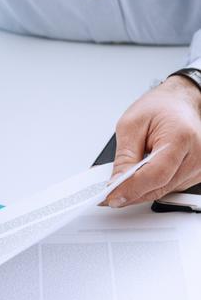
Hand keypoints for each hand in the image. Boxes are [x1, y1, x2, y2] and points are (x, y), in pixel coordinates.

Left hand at [106, 76, 200, 206]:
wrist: (179, 102)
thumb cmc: (160, 107)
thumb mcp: (130, 125)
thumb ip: (124, 157)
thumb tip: (116, 182)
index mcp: (181, 138)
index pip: (155, 175)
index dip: (131, 189)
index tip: (111, 197)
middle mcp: (196, 155)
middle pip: (159, 187)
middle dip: (131, 193)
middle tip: (108, 195)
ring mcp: (199, 167)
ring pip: (163, 191)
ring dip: (140, 191)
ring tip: (122, 183)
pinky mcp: (196, 174)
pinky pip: (169, 188)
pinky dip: (151, 186)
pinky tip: (140, 179)